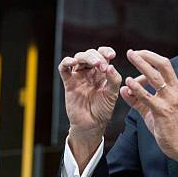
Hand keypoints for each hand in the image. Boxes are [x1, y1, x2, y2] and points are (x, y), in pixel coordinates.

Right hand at [58, 47, 121, 169]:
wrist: (91, 124)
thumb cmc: (103, 109)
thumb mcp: (113, 94)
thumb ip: (113, 79)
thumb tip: (110, 65)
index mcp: (102, 72)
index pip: (103, 55)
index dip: (106, 51)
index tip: (112, 55)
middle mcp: (90, 72)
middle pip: (91, 54)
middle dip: (97, 57)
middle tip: (102, 67)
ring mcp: (79, 76)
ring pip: (79, 57)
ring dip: (86, 57)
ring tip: (94, 64)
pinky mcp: (69, 82)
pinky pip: (63, 68)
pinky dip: (66, 62)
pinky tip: (72, 62)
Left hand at [120, 49, 177, 171]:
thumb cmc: (170, 127)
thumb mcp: (152, 110)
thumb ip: (138, 100)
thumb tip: (124, 89)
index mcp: (176, 88)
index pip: (164, 67)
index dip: (150, 60)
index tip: (138, 56)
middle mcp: (175, 90)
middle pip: (163, 65)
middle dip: (147, 56)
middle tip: (132, 52)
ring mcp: (170, 100)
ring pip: (155, 77)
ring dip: (142, 65)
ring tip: (130, 57)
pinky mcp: (162, 111)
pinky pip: (147, 96)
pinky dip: (137, 87)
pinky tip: (128, 82)